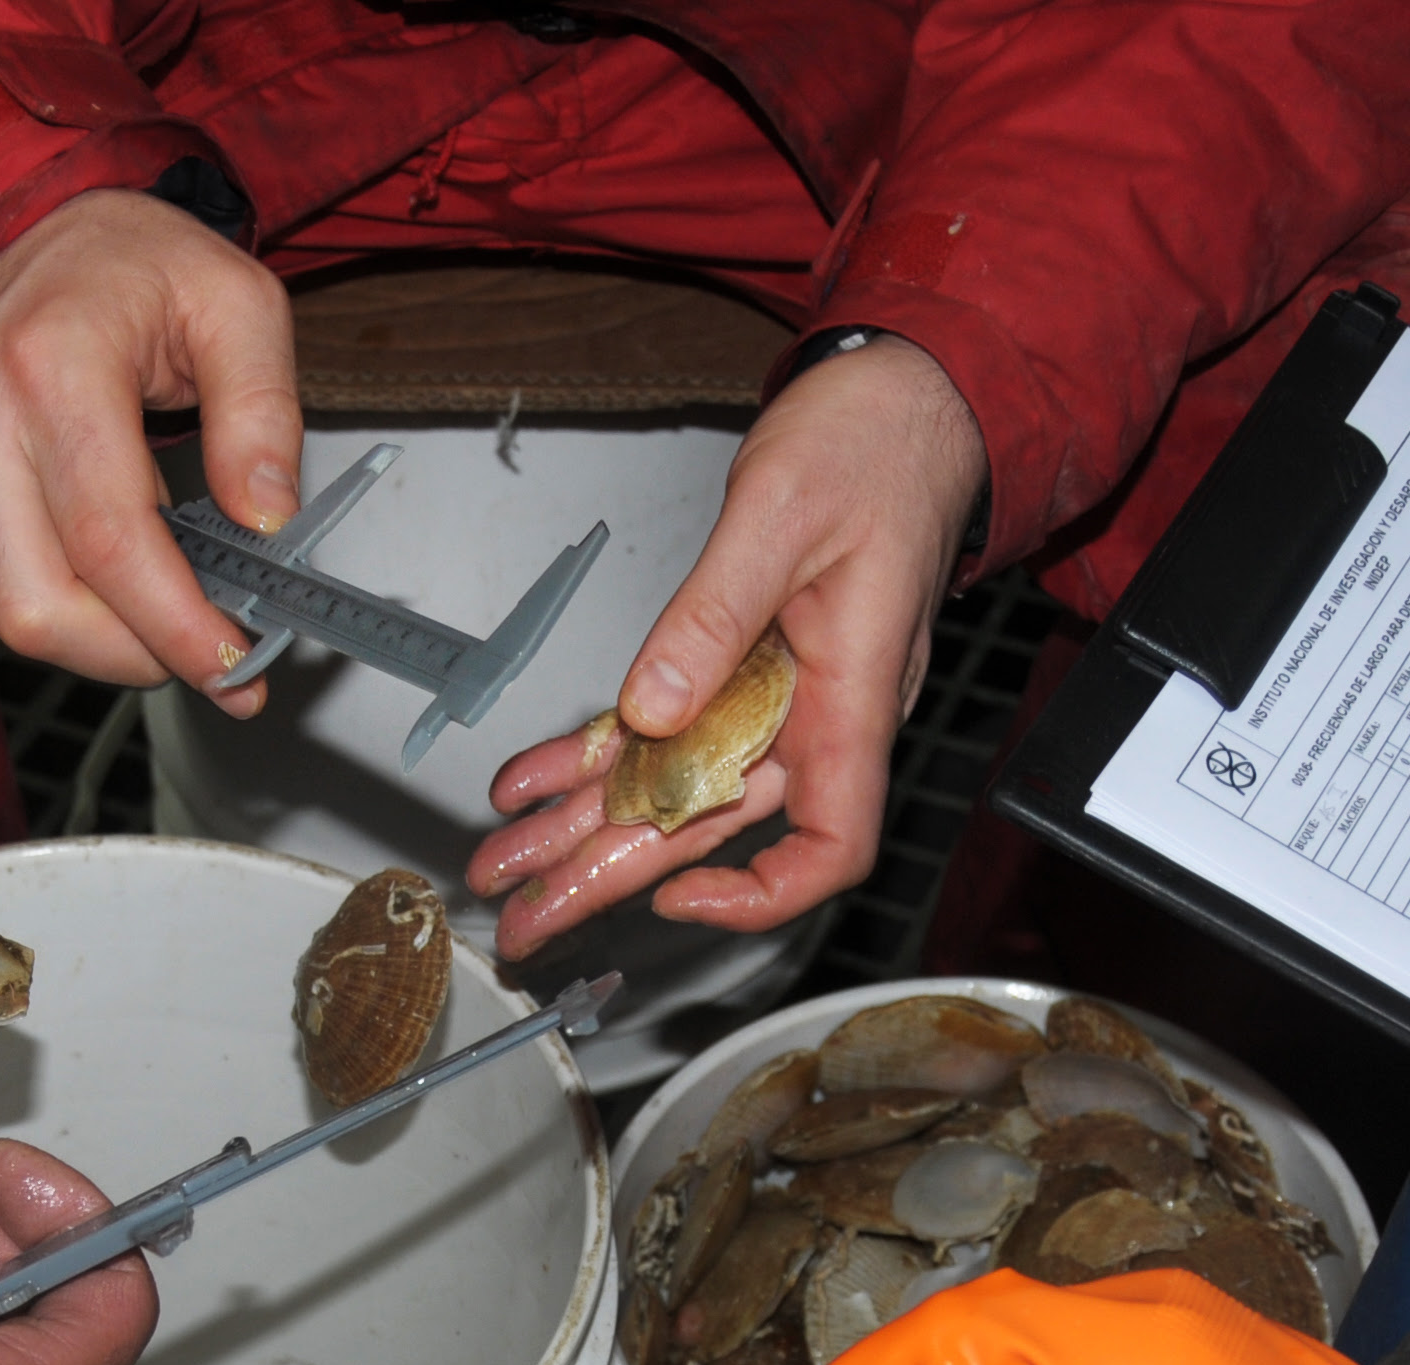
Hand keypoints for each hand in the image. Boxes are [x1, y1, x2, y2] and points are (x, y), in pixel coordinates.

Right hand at [0, 189, 296, 707]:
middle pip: (41, 606)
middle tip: (205, 651)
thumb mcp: (238, 304)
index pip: (110, 541)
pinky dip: (54, 589)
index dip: (175, 626)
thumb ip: (265, 413)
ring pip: (12, 610)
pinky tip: (87, 539)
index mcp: (49, 363)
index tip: (234, 666)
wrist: (25, 225)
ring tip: (158, 582)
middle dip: (133, 656)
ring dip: (100, 630)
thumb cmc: (130, 264)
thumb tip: (265, 523)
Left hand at [467, 339, 987, 961]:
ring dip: (584, 827)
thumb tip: (657, 707)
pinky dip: (595, 753)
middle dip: (609, 876)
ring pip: (673, 787)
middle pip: (711, 828)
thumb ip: (716, 615)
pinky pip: (663, 730)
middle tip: (525, 918)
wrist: (903, 401)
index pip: (830, 844)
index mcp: (850, 697)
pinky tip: (533, 778)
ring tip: (506, 861)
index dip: (758, 891)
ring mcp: (776, 696)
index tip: (675, 890)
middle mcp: (814, 716)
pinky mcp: (740, 663)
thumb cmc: (876, 446)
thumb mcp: (783, 514)